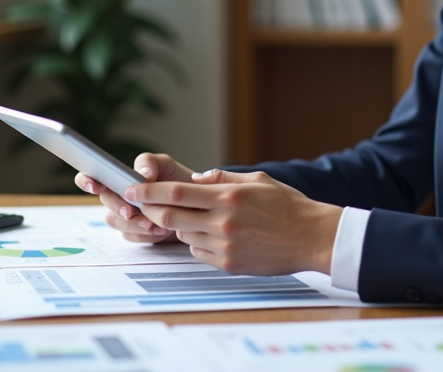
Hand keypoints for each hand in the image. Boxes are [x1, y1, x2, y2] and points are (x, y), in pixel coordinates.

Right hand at [75, 153, 195, 243]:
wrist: (195, 205)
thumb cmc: (177, 180)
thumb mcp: (166, 164)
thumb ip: (149, 163)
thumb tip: (142, 175)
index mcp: (119, 177)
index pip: (91, 177)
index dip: (86, 181)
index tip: (95, 186)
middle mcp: (118, 196)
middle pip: (106, 202)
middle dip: (117, 207)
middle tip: (131, 211)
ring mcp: (125, 215)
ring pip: (116, 221)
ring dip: (133, 223)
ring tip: (154, 223)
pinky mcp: (135, 232)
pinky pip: (130, 235)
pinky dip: (144, 234)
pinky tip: (160, 230)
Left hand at [125, 169, 342, 275]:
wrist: (311, 237)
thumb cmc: (287, 205)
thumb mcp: (257, 180)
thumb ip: (222, 178)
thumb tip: (196, 179)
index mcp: (227, 196)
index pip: (175, 193)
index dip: (148, 191)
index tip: (131, 190)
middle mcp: (222, 222)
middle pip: (170, 216)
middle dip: (150, 209)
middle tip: (140, 204)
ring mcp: (225, 246)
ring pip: (184, 234)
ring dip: (181, 225)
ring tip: (198, 217)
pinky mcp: (229, 264)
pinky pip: (200, 252)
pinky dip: (199, 242)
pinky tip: (215, 235)